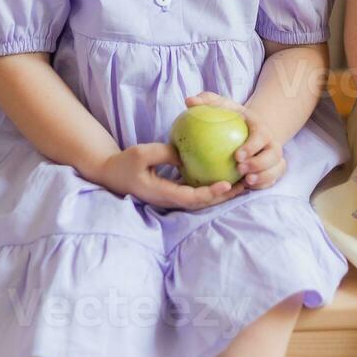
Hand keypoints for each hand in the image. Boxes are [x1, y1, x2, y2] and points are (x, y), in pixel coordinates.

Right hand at [97, 142, 244, 210]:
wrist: (112, 174)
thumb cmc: (125, 163)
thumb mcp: (141, 154)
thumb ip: (163, 154)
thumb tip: (184, 155)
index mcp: (163, 194)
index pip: (192, 198)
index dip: (211, 193)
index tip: (227, 184)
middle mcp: (170, 200)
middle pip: (202, 203)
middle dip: (224, 196)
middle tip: (244, 184)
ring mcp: (172, 198)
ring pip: (201, 200)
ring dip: (221, 194)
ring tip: (242, 182)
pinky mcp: (174, 192)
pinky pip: (195, 192)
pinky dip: (211, 187)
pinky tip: (224, 175)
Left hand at [184, 91, 286, 190]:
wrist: (250, 129)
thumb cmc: (232, 117)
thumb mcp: (222, 106)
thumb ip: (207, 101)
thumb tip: (190, 101)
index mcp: (260, 128)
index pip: (261, 136)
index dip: (252, 147)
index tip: (237, 156)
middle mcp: (271, 142)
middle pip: (273, 155)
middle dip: (259, 164)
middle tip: (240, 170)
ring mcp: (274, 157)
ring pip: (276, 169)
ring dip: (263, 177)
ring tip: (246, 181)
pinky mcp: (272, 169)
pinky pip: (272, 179)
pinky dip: (263, 184)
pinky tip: (247, 186)